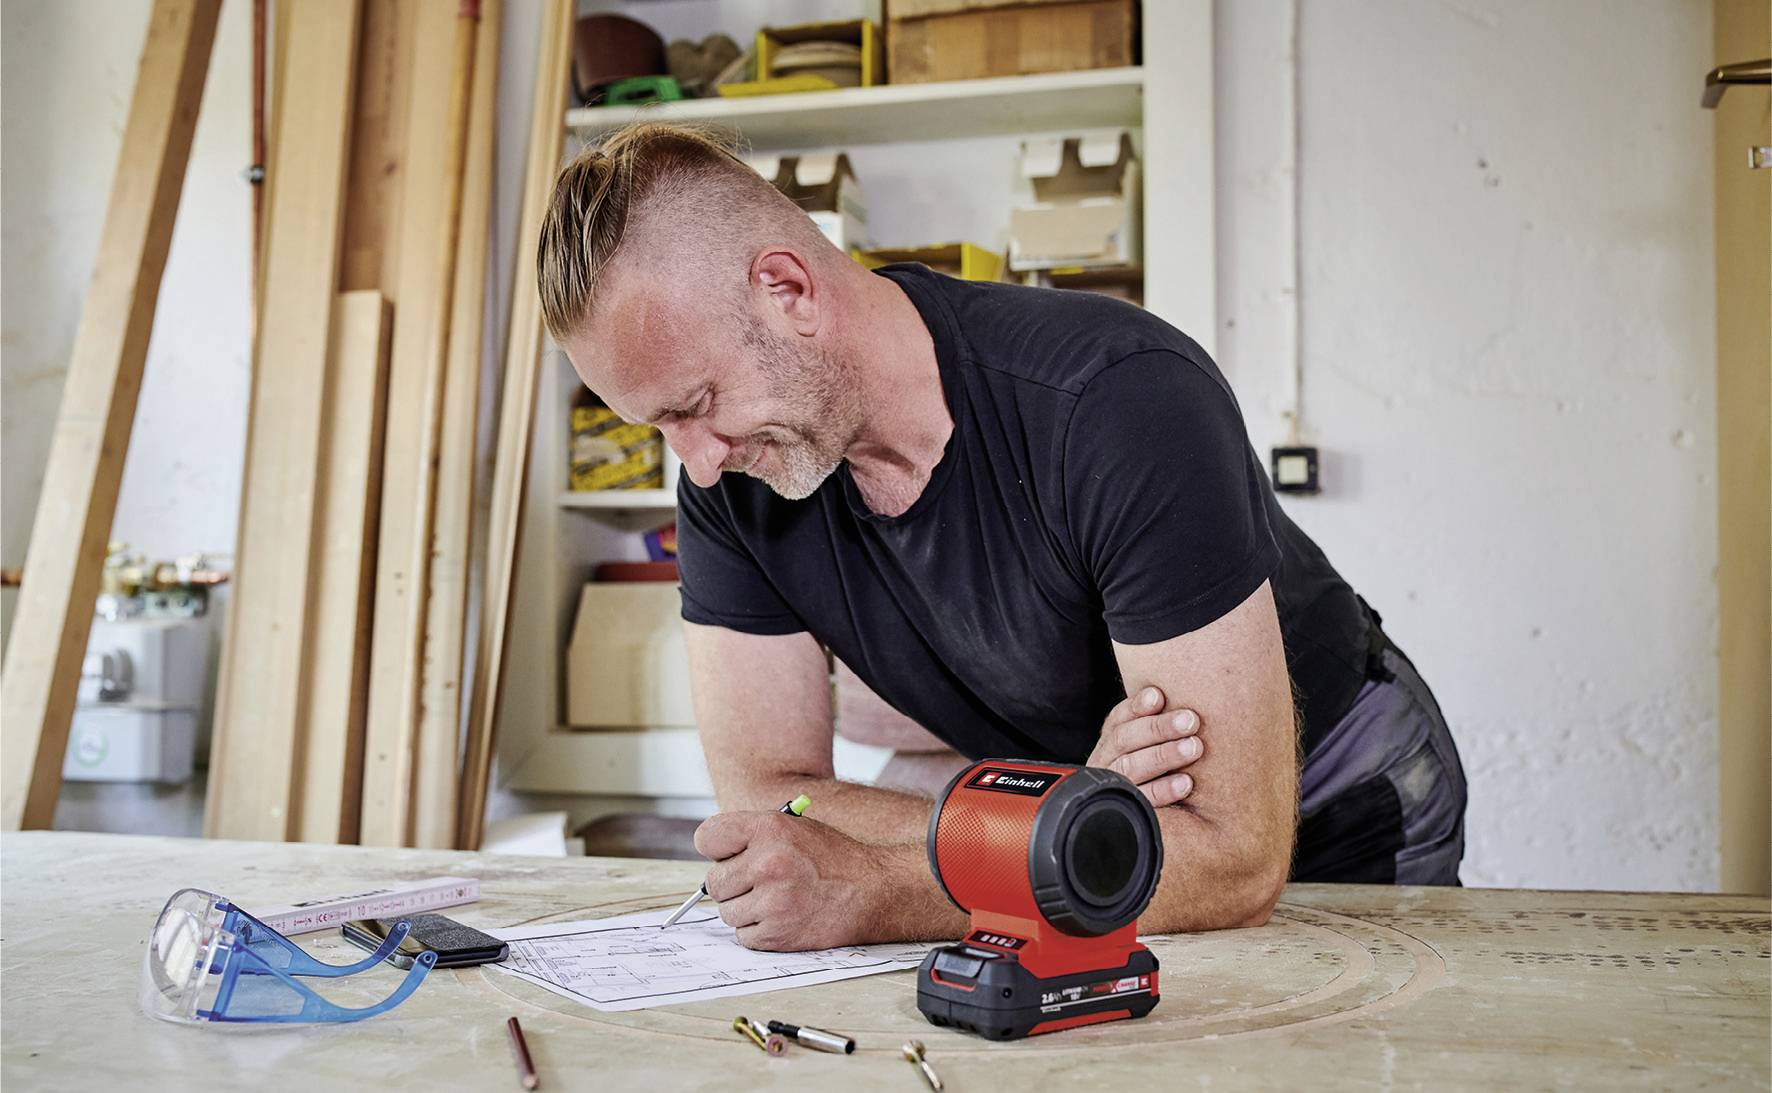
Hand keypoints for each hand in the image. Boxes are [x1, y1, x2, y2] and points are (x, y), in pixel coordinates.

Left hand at [694, 809, 886, 950]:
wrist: (873, 891)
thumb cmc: (832, 859)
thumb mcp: (793, 827)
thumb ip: (752, 837)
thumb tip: (715, 857)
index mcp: (768, 827)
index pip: (706, 838)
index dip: (718, 850)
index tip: (729, 856)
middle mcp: (767, 862)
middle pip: (714, 881)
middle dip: (733, 884)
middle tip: (759, 883)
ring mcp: (772, 900)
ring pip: (728, 912)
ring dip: (746, 911)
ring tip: (777, 900)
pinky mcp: (777, 933)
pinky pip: (744, 936)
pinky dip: (758, 932)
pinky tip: (783, 917)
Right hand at [1086, 685, 1203, 806]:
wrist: (1142, 829)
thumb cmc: (1160, 771)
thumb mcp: (1152, 745)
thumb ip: (1160, 727)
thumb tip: (1176, 699)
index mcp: (1110, 741)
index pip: (1118, 719)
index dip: (1136, 707)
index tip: (1158, 696)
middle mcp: (1105, 761)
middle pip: (1124, 740)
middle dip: (1158, 728)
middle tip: (1191, 720)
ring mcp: (1111, 786)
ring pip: (1130, 767)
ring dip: (1163, 755)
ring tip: (1194, 747)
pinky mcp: (1125, 811)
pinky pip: (1142, 799)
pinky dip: (1163, 789)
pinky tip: (1186, 783)